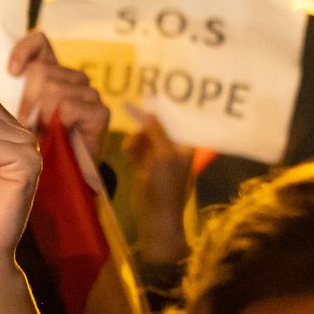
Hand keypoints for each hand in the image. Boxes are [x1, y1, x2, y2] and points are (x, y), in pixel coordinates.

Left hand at [7, 30, 110, 159]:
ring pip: (53, 88)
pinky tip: (55, 136)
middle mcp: (72, 79)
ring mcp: (88, 94)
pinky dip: (56, 123)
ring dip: (39, 116)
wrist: (58, 183)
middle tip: (23, 124)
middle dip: (25, 100)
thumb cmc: (31, 148)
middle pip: (41, 70)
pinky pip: (69, 106)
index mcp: (50, 73)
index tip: (11, 71)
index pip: (40, 42)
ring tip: (39, 134)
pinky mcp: (100, 112)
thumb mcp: (8, 118)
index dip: (24, 50)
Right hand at [126, 115, 197, 266]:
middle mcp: (174, 149)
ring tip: (129, 147)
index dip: (164, 108)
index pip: (178, 119)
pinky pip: (137, 148)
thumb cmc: (166, 186)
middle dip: (146, 125)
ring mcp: (159, 158)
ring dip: (136, 138)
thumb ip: (155, 130)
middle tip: (134, 122)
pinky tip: (127, 152)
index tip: (149, 95)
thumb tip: (145, 108)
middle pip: (158, 126)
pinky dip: (131, 148)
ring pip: (144, 137)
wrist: (156, 218)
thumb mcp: (163, 154)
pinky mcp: (145, 167)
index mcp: (186, 145)